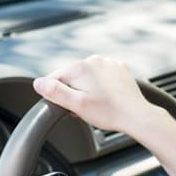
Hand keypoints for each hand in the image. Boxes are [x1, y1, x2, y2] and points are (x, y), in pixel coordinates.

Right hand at [33, 56, 154, 133]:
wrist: (137, 115)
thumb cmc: (109, 112)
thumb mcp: (77, 105)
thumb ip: (55, 92)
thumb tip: (38, 83)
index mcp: (80, 67)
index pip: (55, 78)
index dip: (57, 95)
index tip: (67, 107)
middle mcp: (94, 60)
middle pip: (72, 77)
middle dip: (74, 93)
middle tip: (84, 110)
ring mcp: (109, 63)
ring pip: (88, 77)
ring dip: (87, 90)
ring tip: (97, 106)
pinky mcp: (119, 69)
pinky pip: (102, 77)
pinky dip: (101, 87)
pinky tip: (106, 100)